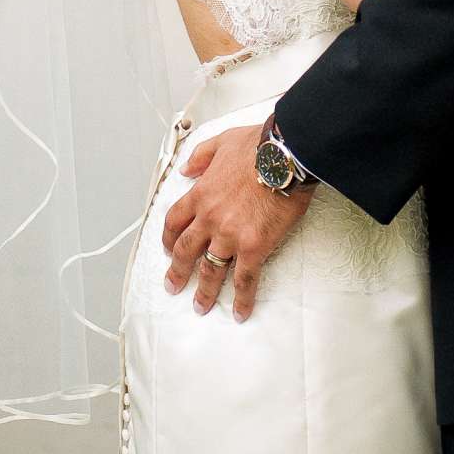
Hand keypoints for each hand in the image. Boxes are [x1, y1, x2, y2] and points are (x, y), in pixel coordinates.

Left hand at [158, 123, 315, 321]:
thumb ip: (200, 156)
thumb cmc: (258, 146)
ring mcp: (229, 235)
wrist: (285, 155)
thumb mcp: (221, 141)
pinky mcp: (253, 247)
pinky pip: (246, 280)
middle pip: (186, 251)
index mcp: (201, 194)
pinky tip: (241, 312)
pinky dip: (243, 299)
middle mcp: (210, 218)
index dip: (169, 238)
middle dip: (177, 272)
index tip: (168, 249)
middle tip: (173, 286)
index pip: (175, 221)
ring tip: (200, 306)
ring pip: (211, 270)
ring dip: (204, 291)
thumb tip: (186, 168)